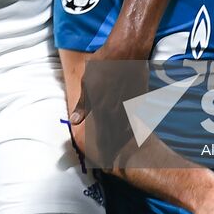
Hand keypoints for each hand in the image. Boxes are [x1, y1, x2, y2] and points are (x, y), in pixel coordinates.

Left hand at [69, 45, 148, 168]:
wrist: (128, 50)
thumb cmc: (103, 63)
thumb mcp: (87, 81)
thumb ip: (82, 104)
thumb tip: (75, 121)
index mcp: (102, 107)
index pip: (101, 135)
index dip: (101, 150)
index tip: (103, 163)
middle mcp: (117, 110)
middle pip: (114, 136)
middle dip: (112, 150)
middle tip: (112, 162)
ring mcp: (129, 105)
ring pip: (126, 129)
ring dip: (122, 141)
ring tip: (121, 152)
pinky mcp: (139, 99)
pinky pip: (135, 118)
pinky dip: (132, 128)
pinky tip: (132, 133)